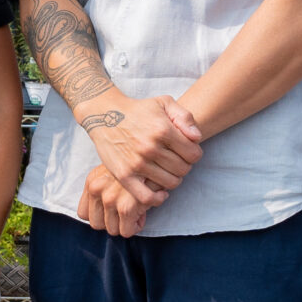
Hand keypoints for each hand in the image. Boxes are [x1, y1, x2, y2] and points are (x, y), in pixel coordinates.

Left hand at [77, 165, 148, 236]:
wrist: (158, 155)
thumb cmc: (138, 164)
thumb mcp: (114, 170)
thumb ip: (105, 188)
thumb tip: (105, 210)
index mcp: (92, 181)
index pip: (83, 214)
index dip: (99, 215)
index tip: (113, 210)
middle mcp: (97, 189)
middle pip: (97, 224)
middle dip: (112, 222)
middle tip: (127, 212)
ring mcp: (110, 199)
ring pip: (112, 229)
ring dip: (126, 224)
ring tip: (137, 211)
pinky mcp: (126, 208)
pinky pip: (127, 231)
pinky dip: (136, 226)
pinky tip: (144, 213)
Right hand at [80, 93, 200, 205]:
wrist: (105, 115)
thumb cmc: (139, 110)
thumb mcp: (164, 103)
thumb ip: (185, 117)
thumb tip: (197, 138)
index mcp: (162, 130)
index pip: (193, 154)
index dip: (194, 154)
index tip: (187, 152)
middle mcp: (150, 148)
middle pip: (184, 169)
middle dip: (184, 166)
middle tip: (176, 161)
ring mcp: (136, 163)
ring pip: (170, 183)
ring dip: (173, 179)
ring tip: (167, 171)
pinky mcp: (124, 175)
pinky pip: (147, 197)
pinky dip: (158, 198)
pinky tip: (160, 192)